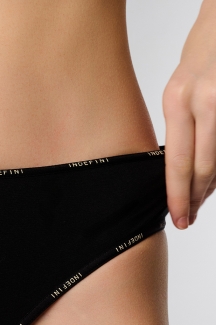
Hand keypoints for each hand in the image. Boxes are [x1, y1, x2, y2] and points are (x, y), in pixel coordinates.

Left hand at [163, 1, 215, 228]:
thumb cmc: (211, 41)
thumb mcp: (186, 81)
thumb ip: (185, 120)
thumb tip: (186, 161)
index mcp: (177, 100)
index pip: (175, 162)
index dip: (176, 195)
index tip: (177, 217)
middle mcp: (202, 102)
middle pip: (199, 169)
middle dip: (194, 199)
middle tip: (188, 220)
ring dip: (212, 187)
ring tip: (204, 200)